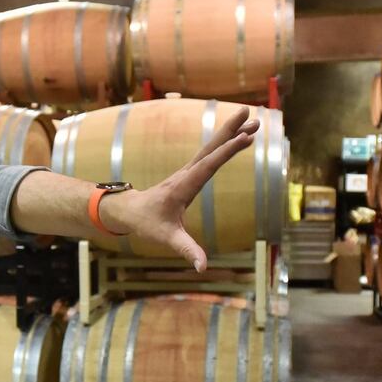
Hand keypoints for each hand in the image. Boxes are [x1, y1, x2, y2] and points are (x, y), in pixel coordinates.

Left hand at [102, 107, 259, 271]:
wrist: (129, 210)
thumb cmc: (147, 223)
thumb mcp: (167, 238)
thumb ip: (186, 250)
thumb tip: (202, 267)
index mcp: (183, 186)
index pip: (208, 165)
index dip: (227, 151)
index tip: (245, 137)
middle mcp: (186, 173)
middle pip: (211, 147)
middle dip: (231, 131)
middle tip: (251, 114)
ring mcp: (188, 170)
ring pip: (212, 146)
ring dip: (231, 131)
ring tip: (252, 118)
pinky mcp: (190, 172)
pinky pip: (210, 153)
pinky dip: (224, 141)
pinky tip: (236, 134)